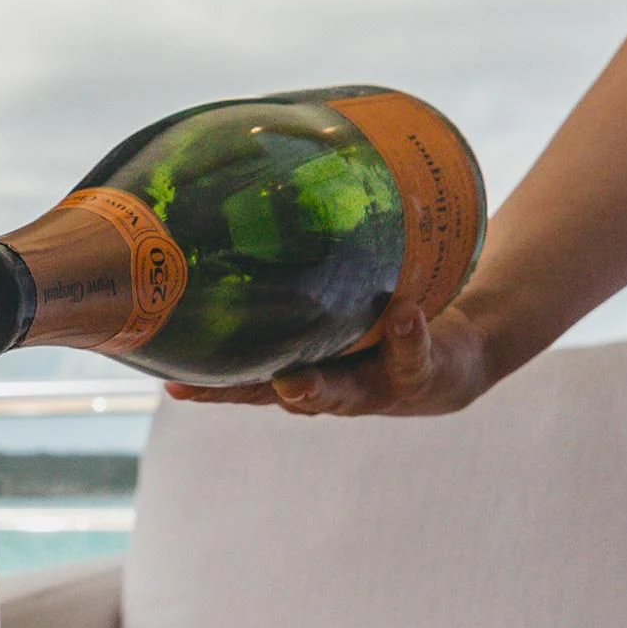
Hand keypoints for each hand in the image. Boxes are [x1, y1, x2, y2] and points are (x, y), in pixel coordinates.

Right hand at [163, 299, 496, 417]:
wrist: (456, 358)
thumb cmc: (376, 327)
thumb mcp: (334, 307)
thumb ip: (291, 284)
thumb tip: (231, 231)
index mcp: (301, 374)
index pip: (247, 383)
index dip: (208, 387)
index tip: (171, 382)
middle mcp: (333, 390)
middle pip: (289, 396)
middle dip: (253, 393)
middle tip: (212, 389)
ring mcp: (377, 386)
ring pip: (343, 394)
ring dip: (320, 388)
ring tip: (296, 379)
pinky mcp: (422, 370)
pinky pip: (413, 352)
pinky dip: (408, 334)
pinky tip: (403, 312)